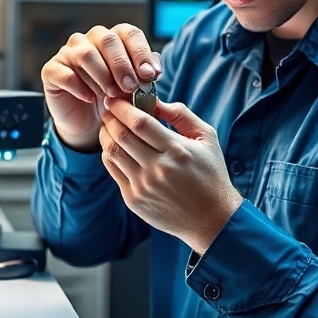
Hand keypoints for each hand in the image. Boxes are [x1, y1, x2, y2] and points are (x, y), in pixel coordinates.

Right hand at [41, 24, 161, 152]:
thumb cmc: (112, 98)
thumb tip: (154, 70)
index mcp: (113, 38)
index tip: (151, 75)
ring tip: (113, 95)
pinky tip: (90, 99)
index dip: (141, 52)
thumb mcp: (133, 87)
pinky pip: (64, 73)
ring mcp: (68, 53)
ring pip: (86, 54)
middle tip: (131, 87)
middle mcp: (89, 40)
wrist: (88, 120)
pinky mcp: (51, 70)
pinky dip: (79, 86)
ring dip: (103, 75)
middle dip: (122, 65)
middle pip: (108, 40)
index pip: (129, 33)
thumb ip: (144, 75)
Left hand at [99, 97, 242, 254]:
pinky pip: (113, 170)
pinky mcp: (134, 199)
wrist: (211, 218)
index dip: (123, 108)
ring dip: (106, 134)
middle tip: (109, 109)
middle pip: (122, 135)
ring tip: (109, 126)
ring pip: (112, 152)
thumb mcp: (206, 138)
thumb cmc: (210, 174)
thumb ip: (182, 115)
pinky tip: (114, 146)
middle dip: (111, 118)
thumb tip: (155, 101)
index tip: (116, 99)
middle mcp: (158, 169)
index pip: (140, 123)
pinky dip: (109, 154)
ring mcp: (144, 186)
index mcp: (177, 151)